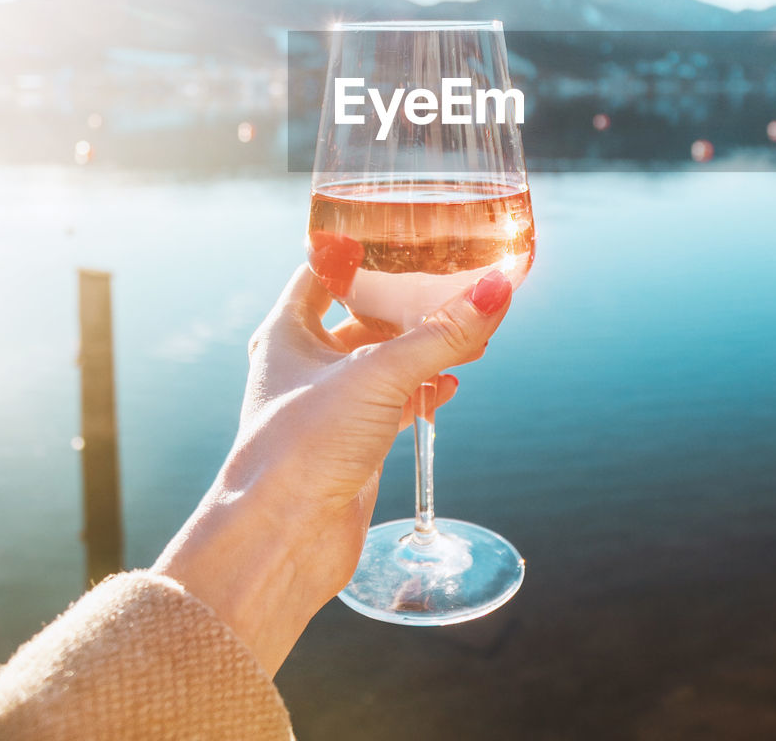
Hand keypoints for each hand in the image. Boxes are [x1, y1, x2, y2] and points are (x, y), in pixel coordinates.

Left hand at [153, 263, 511, 676]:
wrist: (279, 542)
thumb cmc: (300, 449)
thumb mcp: (377, 376)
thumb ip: (440, 333)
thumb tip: (496, 289)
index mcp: (286, 330)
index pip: (325, 269)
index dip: (364, 249)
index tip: (408, 233)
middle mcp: (302, 362)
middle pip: (362, 313)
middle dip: (409, 302)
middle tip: (455, 285)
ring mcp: (325, 405)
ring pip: (380, 361)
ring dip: (421, 347)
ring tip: (468, 332)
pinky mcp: (349, 444)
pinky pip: (392, 403)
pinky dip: (422, 391)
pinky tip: (450, 385)